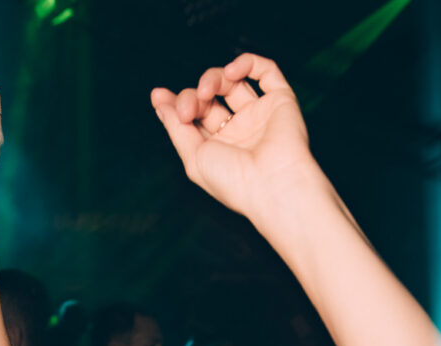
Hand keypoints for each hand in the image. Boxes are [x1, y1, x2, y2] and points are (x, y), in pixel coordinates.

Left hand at [150, 54, 313, 223]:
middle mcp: (240, 131)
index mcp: (220, 148)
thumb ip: (176, 127)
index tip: (161, 98)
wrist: (273, 185)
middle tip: (190, 108)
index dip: (178, 104)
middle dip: (194, 95)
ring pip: (233, 81)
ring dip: (214, 78)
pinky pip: (266, 71)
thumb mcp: (193, 157)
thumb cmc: (234, 181)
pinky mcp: (281, 102)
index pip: (195, 116)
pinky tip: (231, 72)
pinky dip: (247, 63)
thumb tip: (159, 99)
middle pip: (210, 97)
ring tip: (207, 90)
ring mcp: (260, 115)